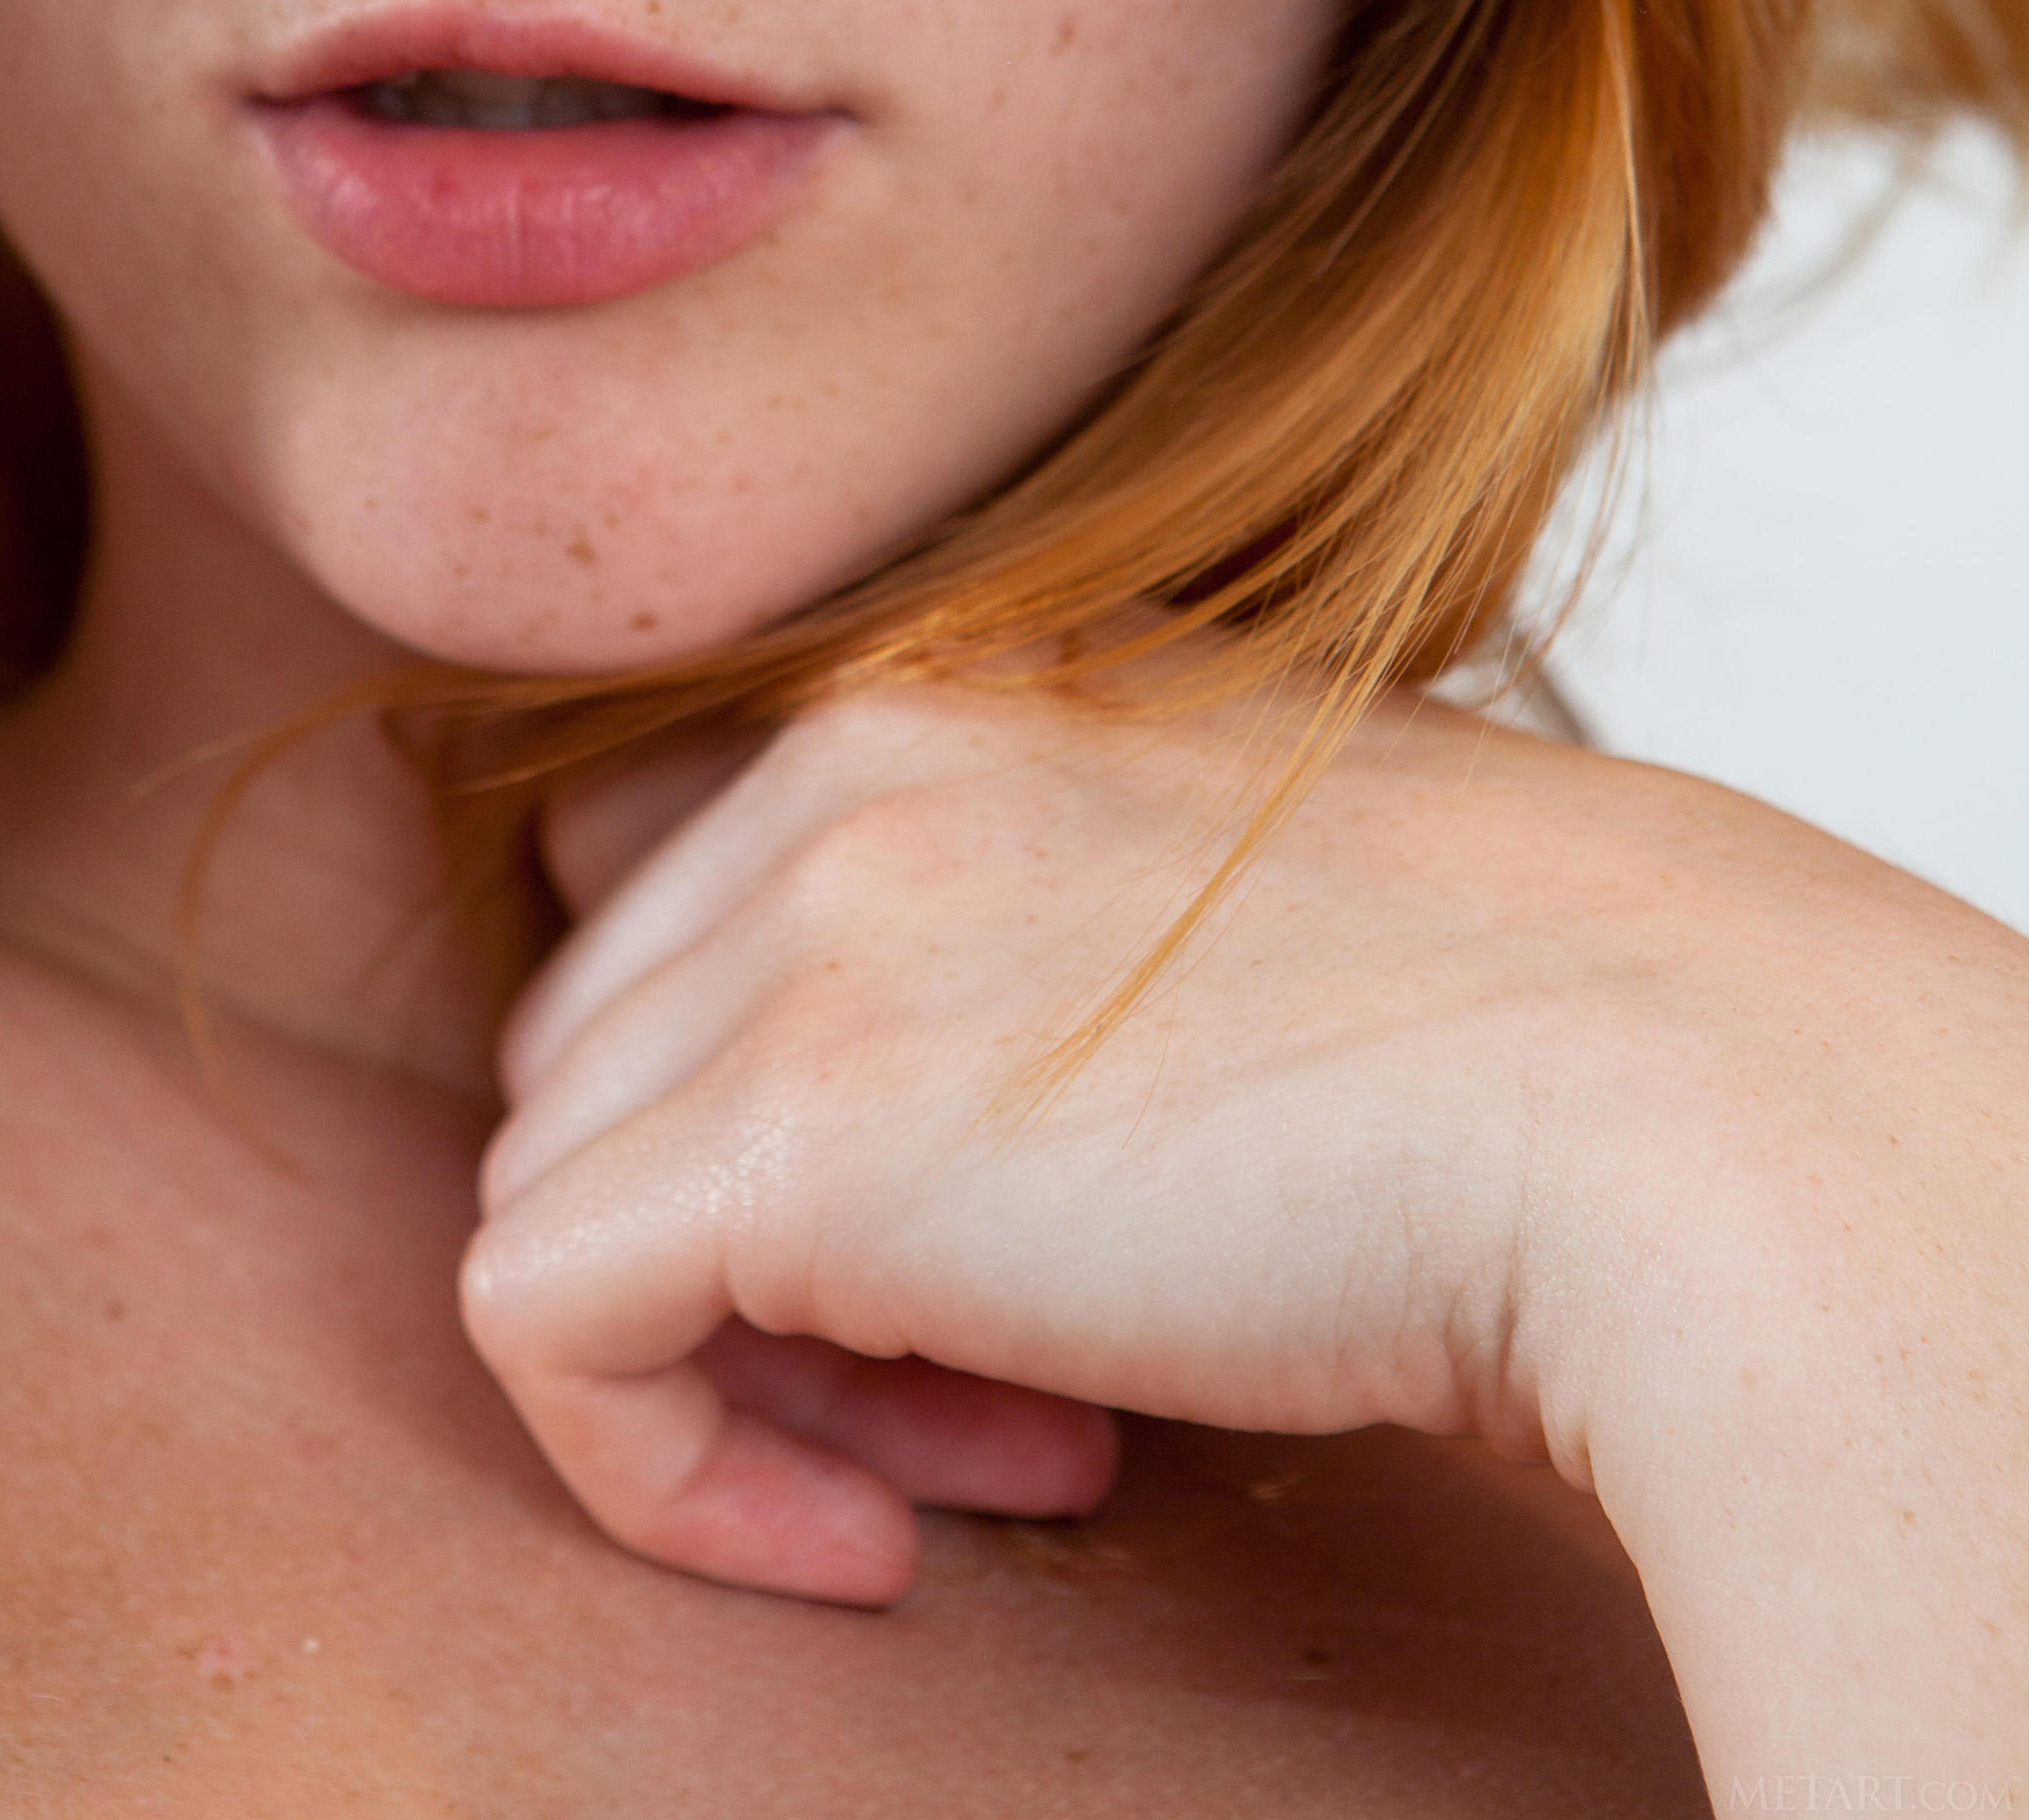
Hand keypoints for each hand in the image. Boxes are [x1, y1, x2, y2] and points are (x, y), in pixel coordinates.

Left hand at [463, 664, 2028, 1780]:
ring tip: (997, 1455)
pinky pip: (540, 1320)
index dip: (764, 1083)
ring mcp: (812, 925)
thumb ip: (1049, 903)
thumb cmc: (1536, 1039)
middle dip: (740, 1236)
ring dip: (743, 1363)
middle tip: (990, 1391)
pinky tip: (872, 1551)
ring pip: (562, 1168)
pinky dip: (657, 1470)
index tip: (961, 1251)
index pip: (685, 870)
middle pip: (606, 1027)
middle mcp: (859, 747)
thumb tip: (932, 1121)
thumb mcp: (1237, 880)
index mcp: (971, 667)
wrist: (1677, 1105)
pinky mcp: (792, 1135)